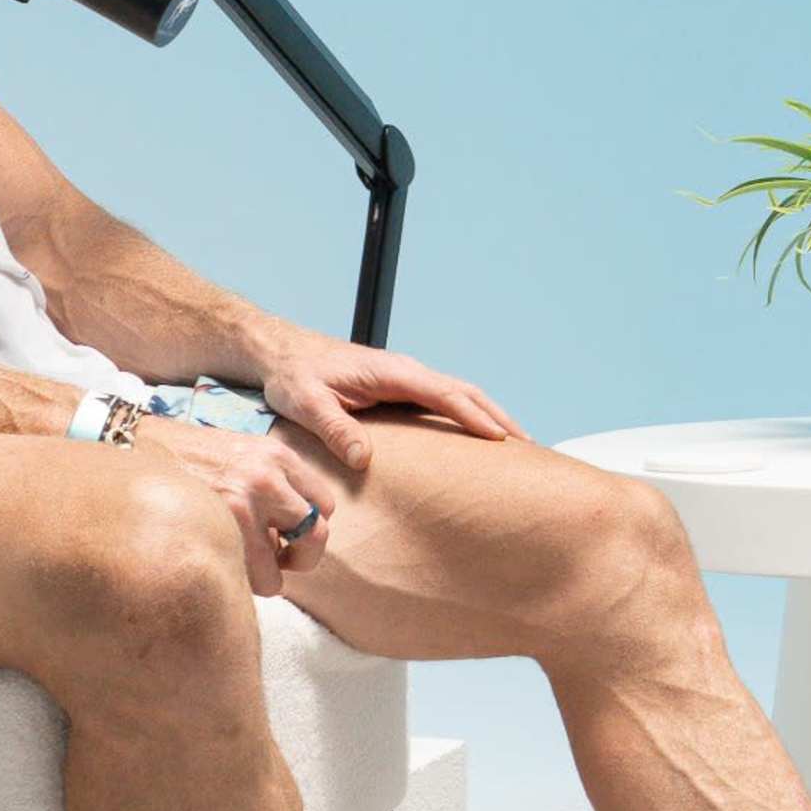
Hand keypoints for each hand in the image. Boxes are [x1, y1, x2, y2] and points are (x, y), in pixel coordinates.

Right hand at [136, 408, 351, 591]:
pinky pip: (254, 578)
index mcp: (277, 456)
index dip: (307, 527)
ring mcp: (245, 503)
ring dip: (267, 575)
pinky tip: (220, 563)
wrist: (133, 448)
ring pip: (283, 567)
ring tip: (241, 563)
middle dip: (300, 557)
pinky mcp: (220, 527)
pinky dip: (242, 583)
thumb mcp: (238, 453)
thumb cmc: (183, 458)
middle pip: (317, 535)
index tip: (285, 535)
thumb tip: (288, 532)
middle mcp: (269, 477)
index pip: (324, 504)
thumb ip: (270, 482)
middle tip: (278, 560)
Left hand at [248, 324, 522, 467]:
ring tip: (518, 447)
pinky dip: (470, 416)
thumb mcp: (305, 402)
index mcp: (391, 372)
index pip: (445, 393)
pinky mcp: (399, 389)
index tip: (501, 439)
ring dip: (490, 417)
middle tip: (530, 449)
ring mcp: (405, 380)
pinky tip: (478, 439)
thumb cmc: (292, 375)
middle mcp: (406, 372)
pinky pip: (444, 402)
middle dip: (499, 418)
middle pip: (466, 392)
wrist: (280, 352)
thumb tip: (364, 457)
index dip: (474, 416)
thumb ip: (334, 427)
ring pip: (460, 395)